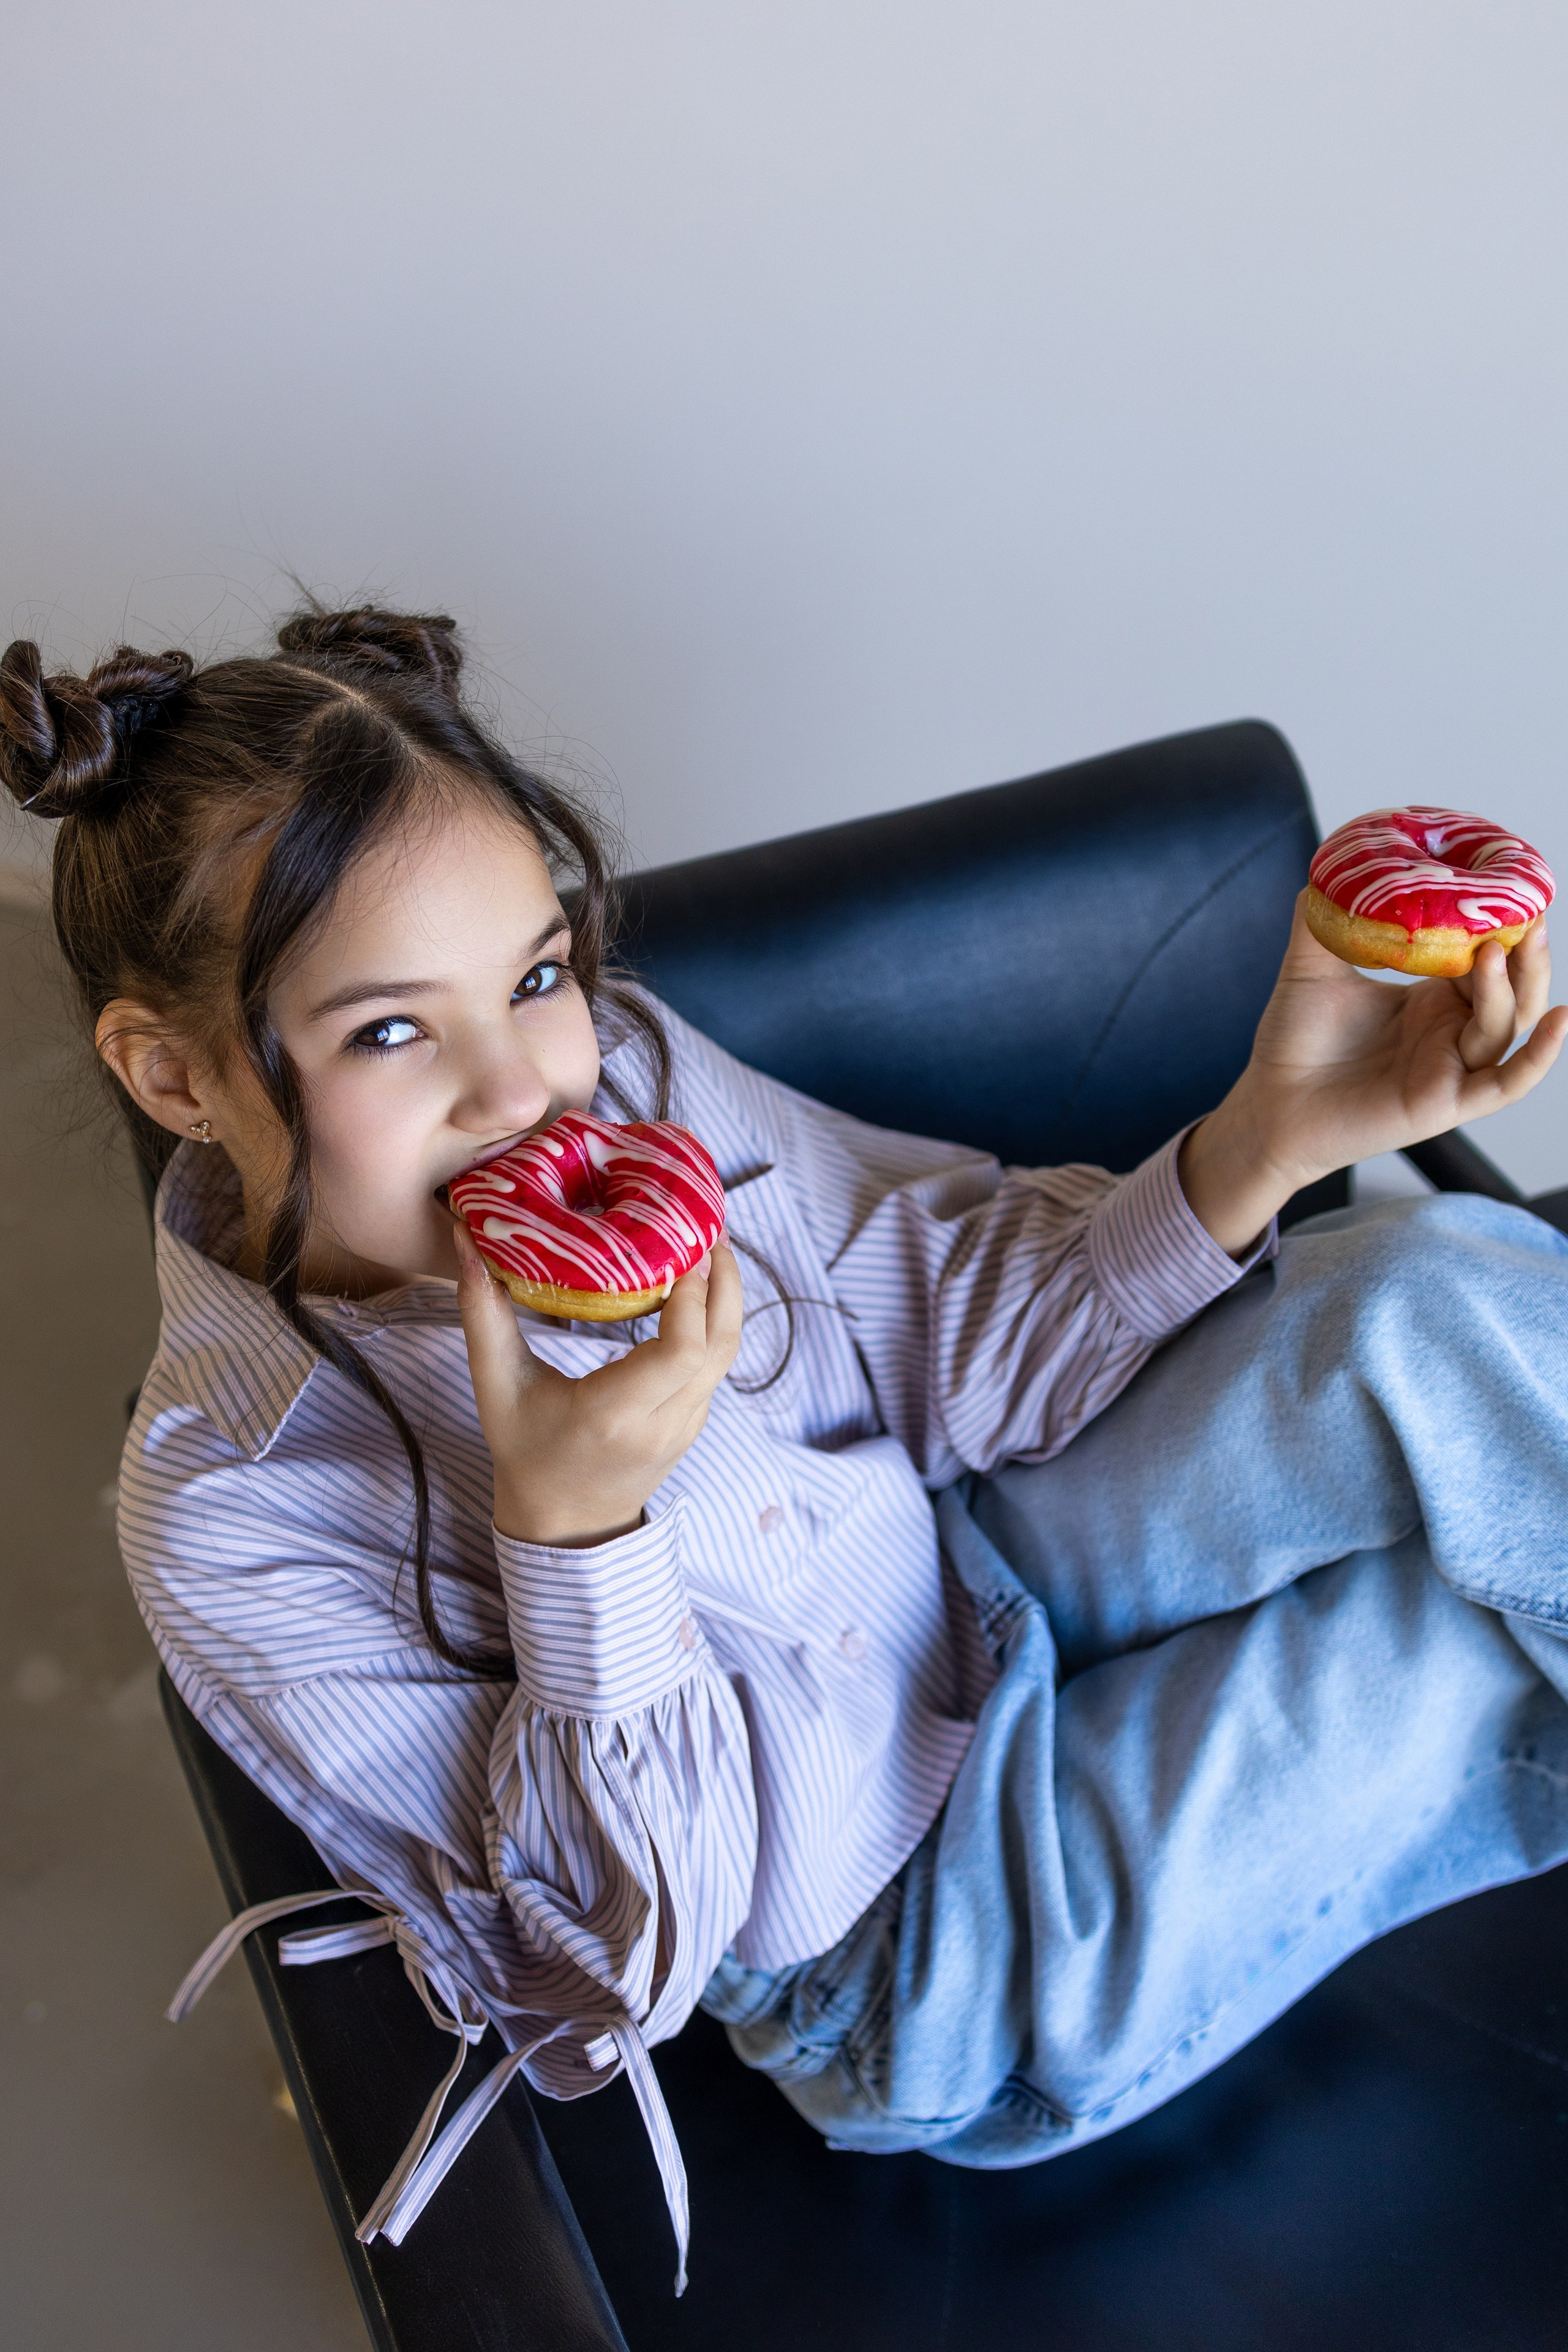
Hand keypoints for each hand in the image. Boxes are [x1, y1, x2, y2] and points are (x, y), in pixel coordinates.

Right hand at [454, 1221, 744, 1546]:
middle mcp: (662, 1423)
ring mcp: (687, 1426)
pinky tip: (698, 1283)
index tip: (677, 1249)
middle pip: (720, 1344)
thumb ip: (482, 1314)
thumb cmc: (525, 1452)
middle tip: (705, 1225)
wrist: (566, 1523)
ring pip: (729, 1352)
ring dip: (727, 1295)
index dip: (691, 1297)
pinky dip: (716, 1319)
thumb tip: (464, 1240)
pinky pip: (718, 1363)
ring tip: (708, 1242)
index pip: (682, 1352)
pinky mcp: (695, 1421)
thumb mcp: (496, 1386)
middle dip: (723, 1281)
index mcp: (614, 1415)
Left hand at [1179, 896, 1567, 1254]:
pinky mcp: (1446, 1104)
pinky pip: (1506, 1084)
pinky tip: (1558, 1022)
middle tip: (1529, 916)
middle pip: (1513, 991)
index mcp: (1430, 1001)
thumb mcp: (1312, 968)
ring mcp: (1452, 1068)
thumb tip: (1329, 866)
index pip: (1486, 960)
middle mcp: (1449, 1032)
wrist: (1267, 1103)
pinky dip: (1537, 1057)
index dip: (1502, 929)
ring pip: (1506, 1026)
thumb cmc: (1294, 1042)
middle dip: (1526, 954)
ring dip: (1509, 988)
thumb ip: (1324, 920)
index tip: (1510, 889)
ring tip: (1495, 952)